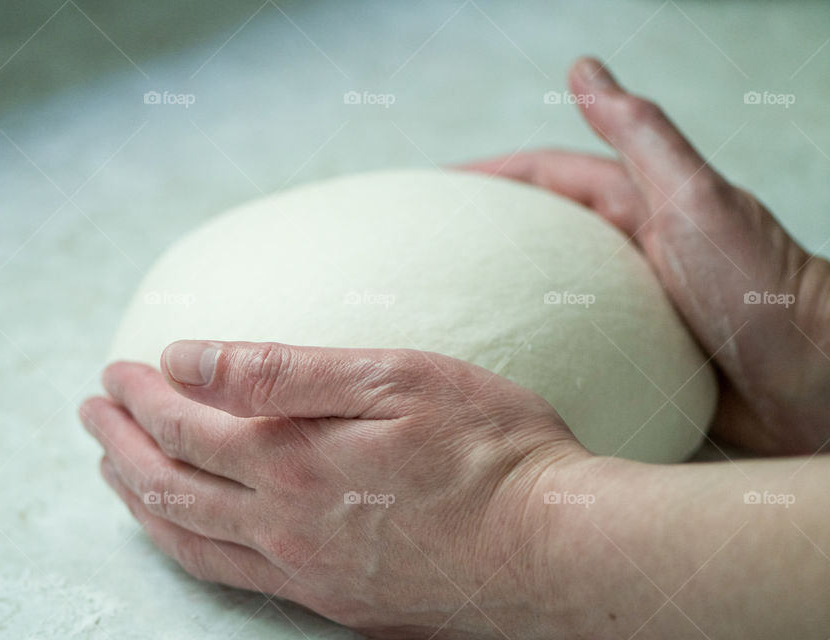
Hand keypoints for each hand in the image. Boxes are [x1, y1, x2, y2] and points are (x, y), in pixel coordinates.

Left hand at [80, 340, 586, 637]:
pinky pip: (234, 579)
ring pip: (191, 540)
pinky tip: (190, 536)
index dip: (139, 397)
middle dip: (119, 446)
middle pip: (169, 487)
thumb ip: (283, 371)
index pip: (184, 426)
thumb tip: (188, 357)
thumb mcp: (393, 379)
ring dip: (142, 502)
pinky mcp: (335, 602)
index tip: (115, 371)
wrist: (554, 551)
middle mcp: (283, 528)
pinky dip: (190, 548)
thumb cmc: (490, 450)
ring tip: (115, 475)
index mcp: (291, 464)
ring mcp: (306, 574)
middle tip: (90, 415)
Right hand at [463, 57, 829, 455]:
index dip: (492, 176)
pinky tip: (500, 363)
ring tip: (444, 310)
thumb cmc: (761, 289)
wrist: (816, 385)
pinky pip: (568, 346)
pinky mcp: (634, 359)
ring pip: (548, 293)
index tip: (434, 188)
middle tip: (425, 247)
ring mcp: (631, 307)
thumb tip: (584, 67)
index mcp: (640, 208)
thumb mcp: (693, 200)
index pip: (549, 177)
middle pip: (540, 234)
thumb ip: (639, 136)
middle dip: (485, 233)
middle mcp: (630, 254)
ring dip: (500, 294)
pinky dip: (532, 345)